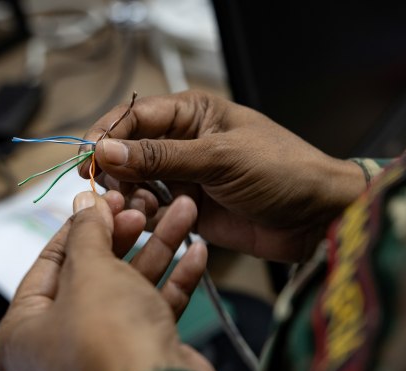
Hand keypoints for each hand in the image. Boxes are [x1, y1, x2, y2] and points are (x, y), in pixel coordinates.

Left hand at [0, 191, 215, 370]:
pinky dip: (174, 280)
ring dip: (159, 249)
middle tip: (141, 206)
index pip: (50, 263)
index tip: (104, 200)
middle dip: (125, 235)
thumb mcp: (90, 270)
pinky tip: (196, 251)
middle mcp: (58, 346)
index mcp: (23, 332)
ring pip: (129, 287)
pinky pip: (152, 309)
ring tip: (181, 214)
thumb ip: (87, 232)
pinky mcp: (140, 353)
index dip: (80, 226)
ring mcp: (102, 351)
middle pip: (94, 273)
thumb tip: (86, 203)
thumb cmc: (107, 338)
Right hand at [80, 89, 365, 261]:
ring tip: (139, 208)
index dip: (108, 135)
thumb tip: (105, 148)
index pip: (135, 117)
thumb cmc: (281, 171)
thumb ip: (162, 156)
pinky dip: (146, 216)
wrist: (316, 217)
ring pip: (136, 183)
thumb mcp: (221, 157)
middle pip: (129, 151)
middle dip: (116, 170)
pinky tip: (152, 221)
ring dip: (129, 195)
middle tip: (111, 191)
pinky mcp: (189, 209)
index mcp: (192, 114)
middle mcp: (183, 143)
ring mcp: (185, 177)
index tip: (89, 158)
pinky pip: (153, 211)